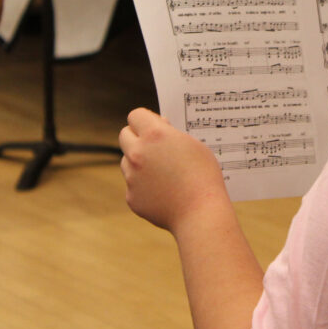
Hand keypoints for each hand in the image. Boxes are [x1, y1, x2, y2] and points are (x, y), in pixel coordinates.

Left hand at [118, 108, 227, 231]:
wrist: (201, 213)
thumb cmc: (203, 176)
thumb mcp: (193, 144)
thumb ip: (170, 134)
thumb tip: (158, 130)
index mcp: (155, 135)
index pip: (136, 116)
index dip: (146, 119)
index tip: (155, 125)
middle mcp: (138, 153)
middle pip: (124, 135)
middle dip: (137, 136)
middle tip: (153, 145)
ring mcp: (132, 176)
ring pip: (127, 161)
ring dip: (139, 162)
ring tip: (164, 173)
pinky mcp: (131, 197)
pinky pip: (133, 184)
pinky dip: (144, 186)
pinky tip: (164, 191)